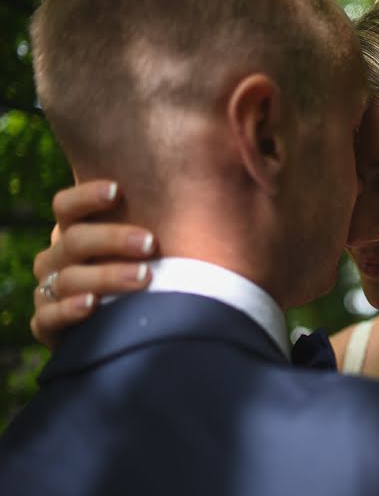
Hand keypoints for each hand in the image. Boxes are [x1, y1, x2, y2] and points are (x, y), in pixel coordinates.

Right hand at [32, 180, 156, 348]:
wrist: (133, 332)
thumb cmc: (152, 276)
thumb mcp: (152, 245)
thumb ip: (165, 215)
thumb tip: (212, 163)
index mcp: (76, 232)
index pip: (66, 206)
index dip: (86, 196)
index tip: (117, 190)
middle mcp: (57, 259)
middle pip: (74, 240)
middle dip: (113, 239)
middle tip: (150, 243)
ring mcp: (50, 292)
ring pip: (69, 278)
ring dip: (106, 275)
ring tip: (144, 277)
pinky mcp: (50, 326)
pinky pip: (49, 317)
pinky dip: (69, 310)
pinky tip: (93, 305)